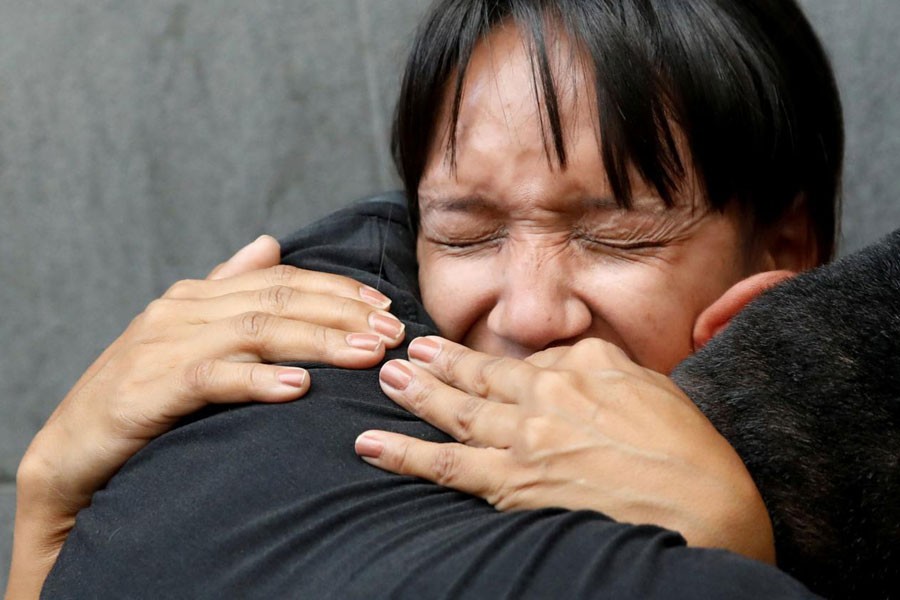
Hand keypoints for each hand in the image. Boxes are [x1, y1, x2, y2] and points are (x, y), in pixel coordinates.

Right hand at [8, 235, 404, 598]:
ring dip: (318, 342)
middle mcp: (183, 310)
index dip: (338, 292)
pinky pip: (214, 377)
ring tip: (364, 355)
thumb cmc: (140, 396)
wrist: (70, 451)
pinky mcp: (149, 387)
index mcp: (198, 296)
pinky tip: (299, 389)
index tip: (386, 310)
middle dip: (342, 314)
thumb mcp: (188, 337)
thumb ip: (230, 288)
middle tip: (392, 334)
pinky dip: (258, 380)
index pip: (282, 281)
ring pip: (256, 331)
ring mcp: (164, 344)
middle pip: (279, 300)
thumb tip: (270, 243)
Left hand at [355, 337, 774, 563]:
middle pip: (481, 376)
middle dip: (441, 362)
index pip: (529, 362)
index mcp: (583, 365)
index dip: (498, 363)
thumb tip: (576, 362)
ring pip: (456, 411)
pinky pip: (448, 465)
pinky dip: (405, 454)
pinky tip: (371, 446)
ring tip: (388, 378)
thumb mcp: (655, 387)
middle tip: (410, 351)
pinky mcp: (513, 482)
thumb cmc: (691, 451)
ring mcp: (525, 437)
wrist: (704, 506)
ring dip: (416, 394)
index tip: (475, 360)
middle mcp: (547, 393)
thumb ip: (606, 368)